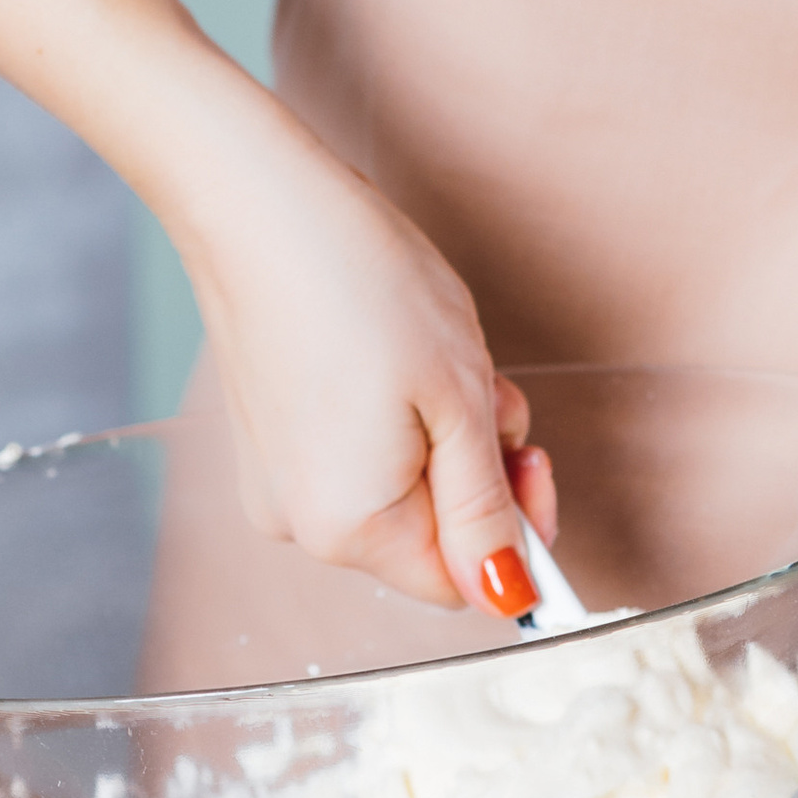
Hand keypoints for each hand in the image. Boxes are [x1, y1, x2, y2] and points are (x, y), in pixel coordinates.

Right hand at [176, 98, 548, 618]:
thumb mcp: (459, 402)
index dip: (513, 532)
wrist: (260, 204)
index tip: (537, 463)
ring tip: (442, 355)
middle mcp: (300, 521)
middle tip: (491, 390)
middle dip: (477, 468)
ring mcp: (276, 479)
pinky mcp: (269, 437)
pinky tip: (399, 353)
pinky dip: (396, 418)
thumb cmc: (362, 285)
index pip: (458, 582)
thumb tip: (507, 594)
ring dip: (442, 434)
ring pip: (399, 486)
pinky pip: (357, 455)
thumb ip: (485, 508)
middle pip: (428, 534)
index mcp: (350, 527)